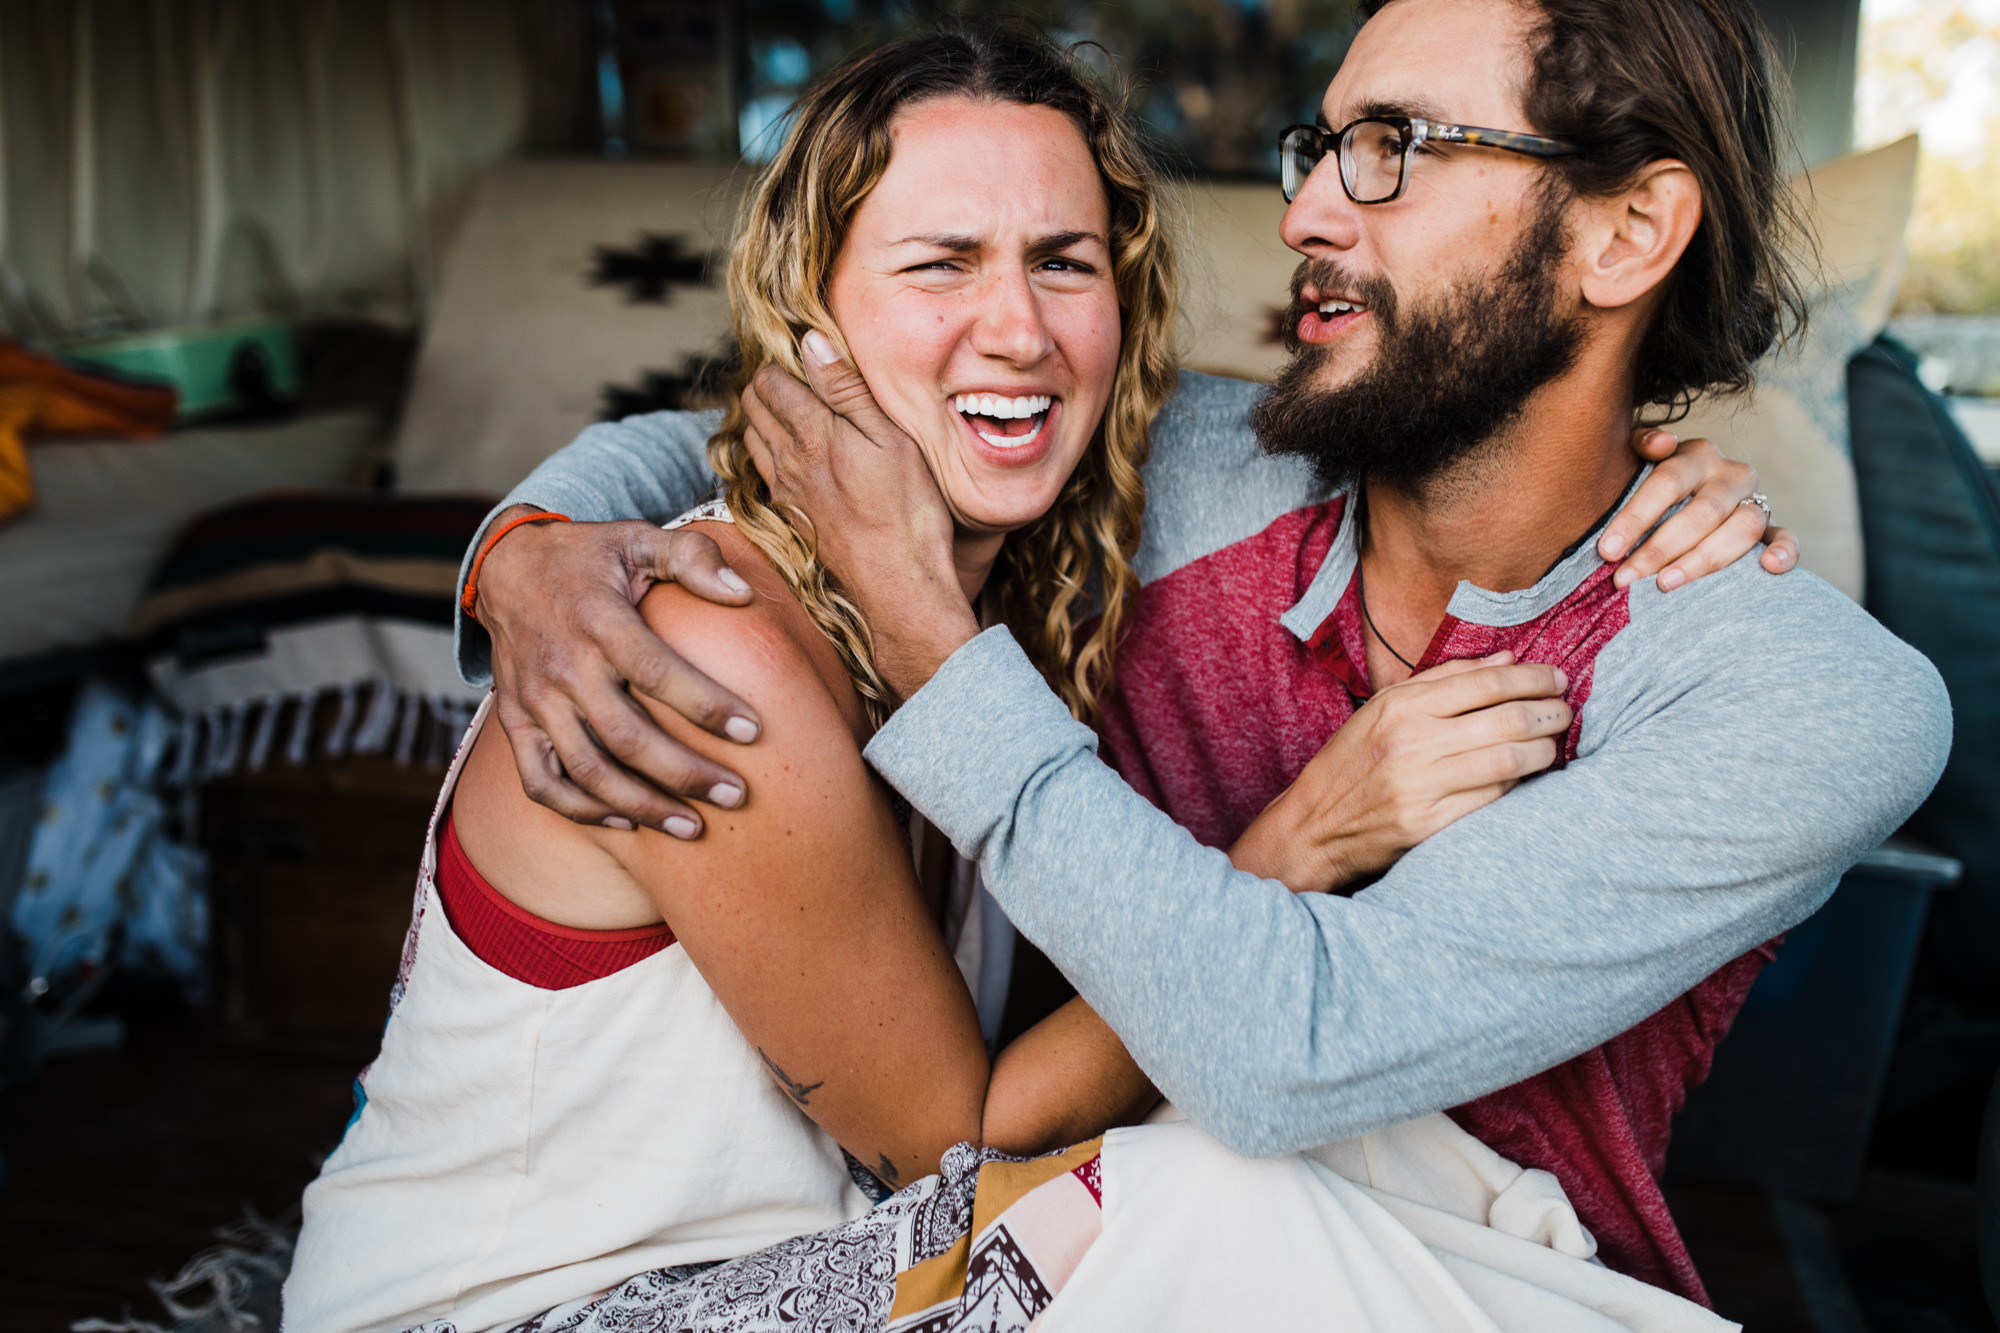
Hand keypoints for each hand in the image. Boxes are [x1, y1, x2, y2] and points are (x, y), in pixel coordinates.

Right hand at [476, 508, 761, 835]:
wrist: (508, 568)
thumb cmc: (590, 557)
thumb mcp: (640, 538)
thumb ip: (694, 558)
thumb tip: (743, 593)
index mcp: (598, 621)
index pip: (656, 672)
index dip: (706, 706)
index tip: (754, 732)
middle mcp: (563, 666)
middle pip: (626, 736)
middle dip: (685, 773)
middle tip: (737, 796)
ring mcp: (535, 700)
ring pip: (587, 771)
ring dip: (642, 806)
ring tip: (693, 826)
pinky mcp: (516, 723)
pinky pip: (542, 782)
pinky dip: (582, 811)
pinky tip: (628, 823)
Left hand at [739, 331, 979, 698]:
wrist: (899, 587)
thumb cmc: (908, 512)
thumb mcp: (890, 438)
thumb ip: (846, 390)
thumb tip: (810, 342)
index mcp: (811, 433)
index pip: (770, 380)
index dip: (782, 360)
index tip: (802, 354)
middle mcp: (788, 461)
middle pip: (752, 406)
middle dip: (765, 383)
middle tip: (794, 374)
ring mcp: (786, 492)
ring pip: (752, 439)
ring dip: (762, 417)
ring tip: (790, 407)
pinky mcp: (793, 518)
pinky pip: (764, 473)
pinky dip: (767, 452)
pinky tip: (791, 455)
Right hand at [1229, 653, 1570, 893]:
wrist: (1314, 827)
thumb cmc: (1351, 764)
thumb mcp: (1383, 710)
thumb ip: (1444, 681)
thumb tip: (1508, 659)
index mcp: (1400, 706)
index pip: (1485, 682)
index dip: (1532, 678)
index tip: (1556, 679)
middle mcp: (1411, 741)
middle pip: (1506, 719)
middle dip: (1549, 712)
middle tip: (1565, 711)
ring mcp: (1421, 784)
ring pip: (1508, 759)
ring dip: (1544, 750)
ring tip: (1554, 742)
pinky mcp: (1429, 823)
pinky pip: (1492, 797)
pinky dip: (1518, 783)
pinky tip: (1527, 774)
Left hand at [1601, 428, 1798, 589]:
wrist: (1689, 493)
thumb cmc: (1652, 481)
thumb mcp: (1638, 457)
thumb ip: (1642, 443)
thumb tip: (1662, 442)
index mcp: (1696, 455)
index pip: (1667, 483)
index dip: (1636, 517)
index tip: (1608, 550)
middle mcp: (1730, 475)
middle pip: (1702, 513)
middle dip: (1660, 549)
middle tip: (1626, 578)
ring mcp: (1755, 501)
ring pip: (1742, 528)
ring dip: (1703, 560)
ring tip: (1665, 584)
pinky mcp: (1772, 527)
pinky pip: (1786, 537)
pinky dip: (1784, 551)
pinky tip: (1768, 567)